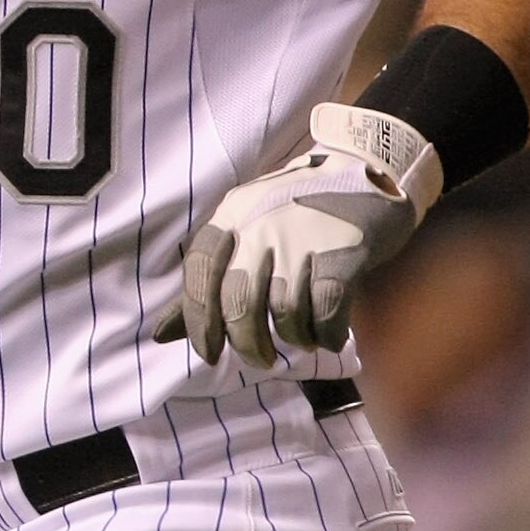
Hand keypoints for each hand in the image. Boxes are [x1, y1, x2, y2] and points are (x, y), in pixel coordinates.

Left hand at [159, 103, 440, 365]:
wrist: (369, 171)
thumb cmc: (299, 211)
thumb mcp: (245, 231)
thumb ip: (205, 284)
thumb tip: (160, 335)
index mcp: (231, 216)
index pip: (199, 272)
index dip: (198, 319)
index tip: (208, 353)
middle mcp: (261, 224)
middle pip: (239, 301)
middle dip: (247, 343)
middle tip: (261, 360)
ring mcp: (303, 237)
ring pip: (284, 311)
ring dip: (294, 338)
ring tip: (301, 338)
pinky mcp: (345, 252)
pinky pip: (326, 311)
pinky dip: (327, 334)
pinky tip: (329, 336)